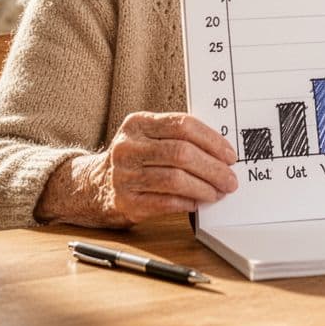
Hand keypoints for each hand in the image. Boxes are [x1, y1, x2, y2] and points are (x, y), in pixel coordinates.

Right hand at [40, 112, 237, 226]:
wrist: (94, 186)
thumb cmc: (135, 159)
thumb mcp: (149, 137)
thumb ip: (179, 137)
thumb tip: (222, 152)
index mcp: (138, 123)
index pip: (183, 125)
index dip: (212, 140)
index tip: (230, 155)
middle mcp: (128, 147)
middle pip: (182, 153)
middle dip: (213, 168)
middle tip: (230, 179)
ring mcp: (124, 175)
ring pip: (176, 179)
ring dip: (204, 187)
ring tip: (218, 192)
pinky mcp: (126, 201)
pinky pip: (166, 201)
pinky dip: (188, 202)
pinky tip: (199, 202)